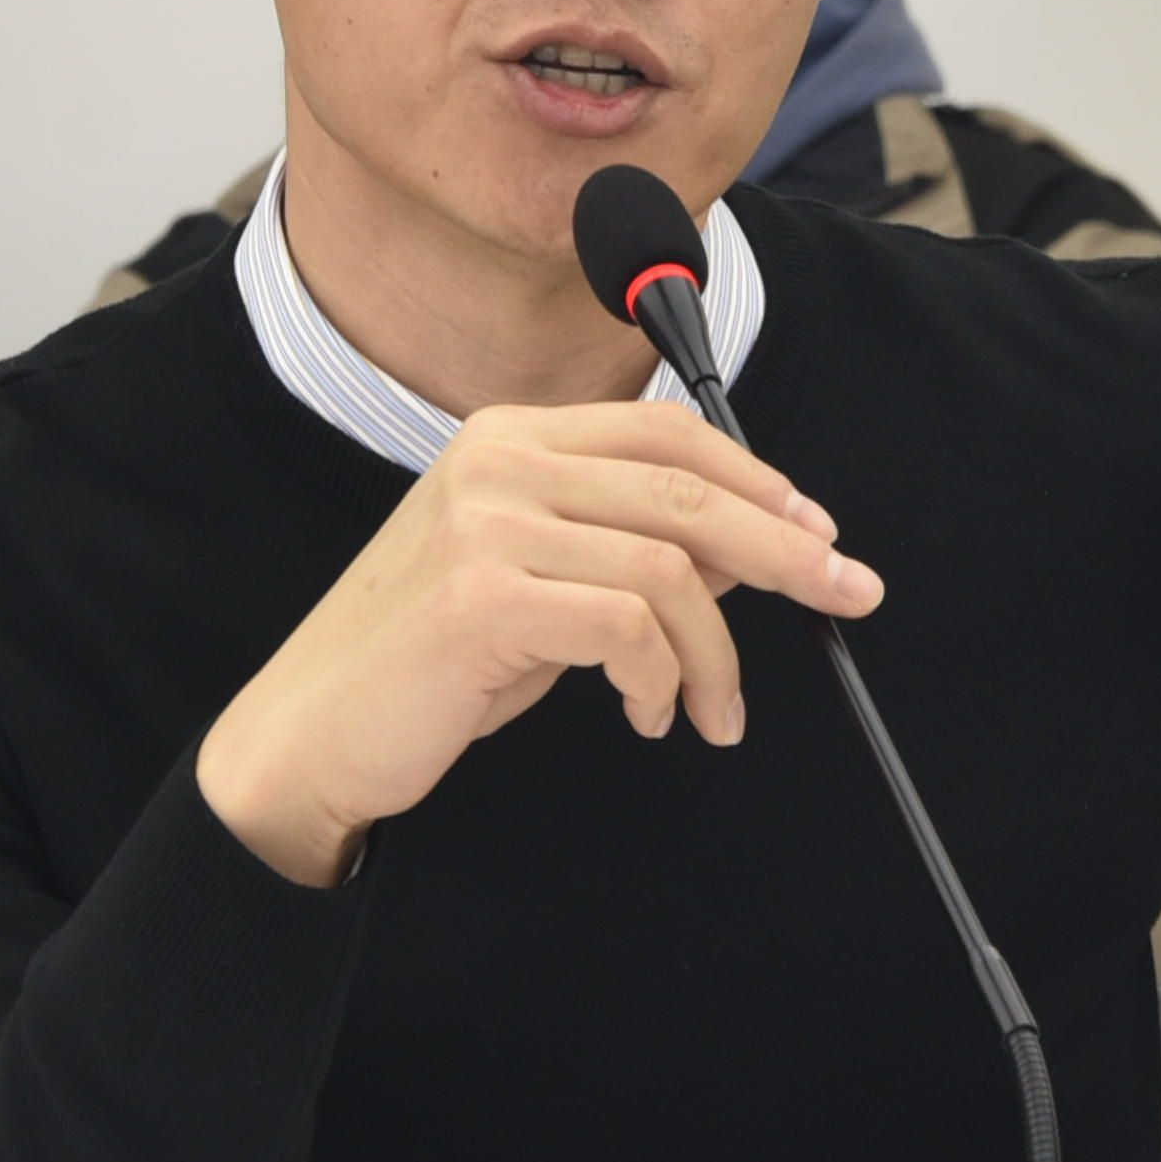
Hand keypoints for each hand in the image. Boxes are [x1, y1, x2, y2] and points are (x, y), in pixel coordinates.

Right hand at [191, 396, 878, 890]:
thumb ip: (619, 548)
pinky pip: (630, 625)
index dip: (758, 478)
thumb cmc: (426, 666)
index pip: (666, 431)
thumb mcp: (535, 583)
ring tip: (708, 713)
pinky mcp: (486, 594)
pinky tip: (649, 716)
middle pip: (686, 486)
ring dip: (714, 654)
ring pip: (670, 565)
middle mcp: (498, 460)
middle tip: (848, 594)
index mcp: (507, 439)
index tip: (819, 534)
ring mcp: (488, 521)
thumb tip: (742, 552)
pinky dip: (663, 680)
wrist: (312, 731)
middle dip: (785, 548)